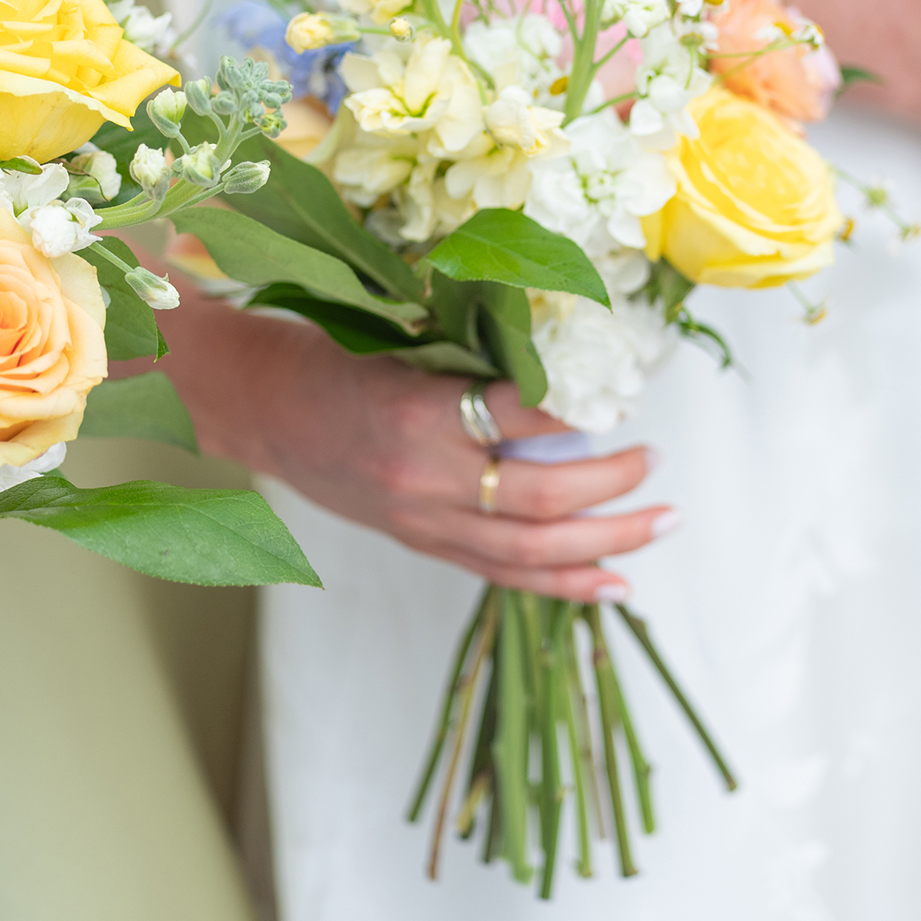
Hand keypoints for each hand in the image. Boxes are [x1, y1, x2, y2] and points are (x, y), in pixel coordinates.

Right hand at [170, 302, 673, 602]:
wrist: (259, 407)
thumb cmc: (332, 355)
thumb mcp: (402, 339)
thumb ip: (477, 361)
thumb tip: (570, 365)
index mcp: (416, 411)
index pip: (518, 417)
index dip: (578, 414)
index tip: (621, 399)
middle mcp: (421, 477)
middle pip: (538, 499)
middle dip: (612, 485)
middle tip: (657, 460)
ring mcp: (420, 520)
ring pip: (529, 550)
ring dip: (607, 540)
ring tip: (661, 521)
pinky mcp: (420, 541)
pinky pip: (502, 572)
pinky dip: (564, 581)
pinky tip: (613, 581)